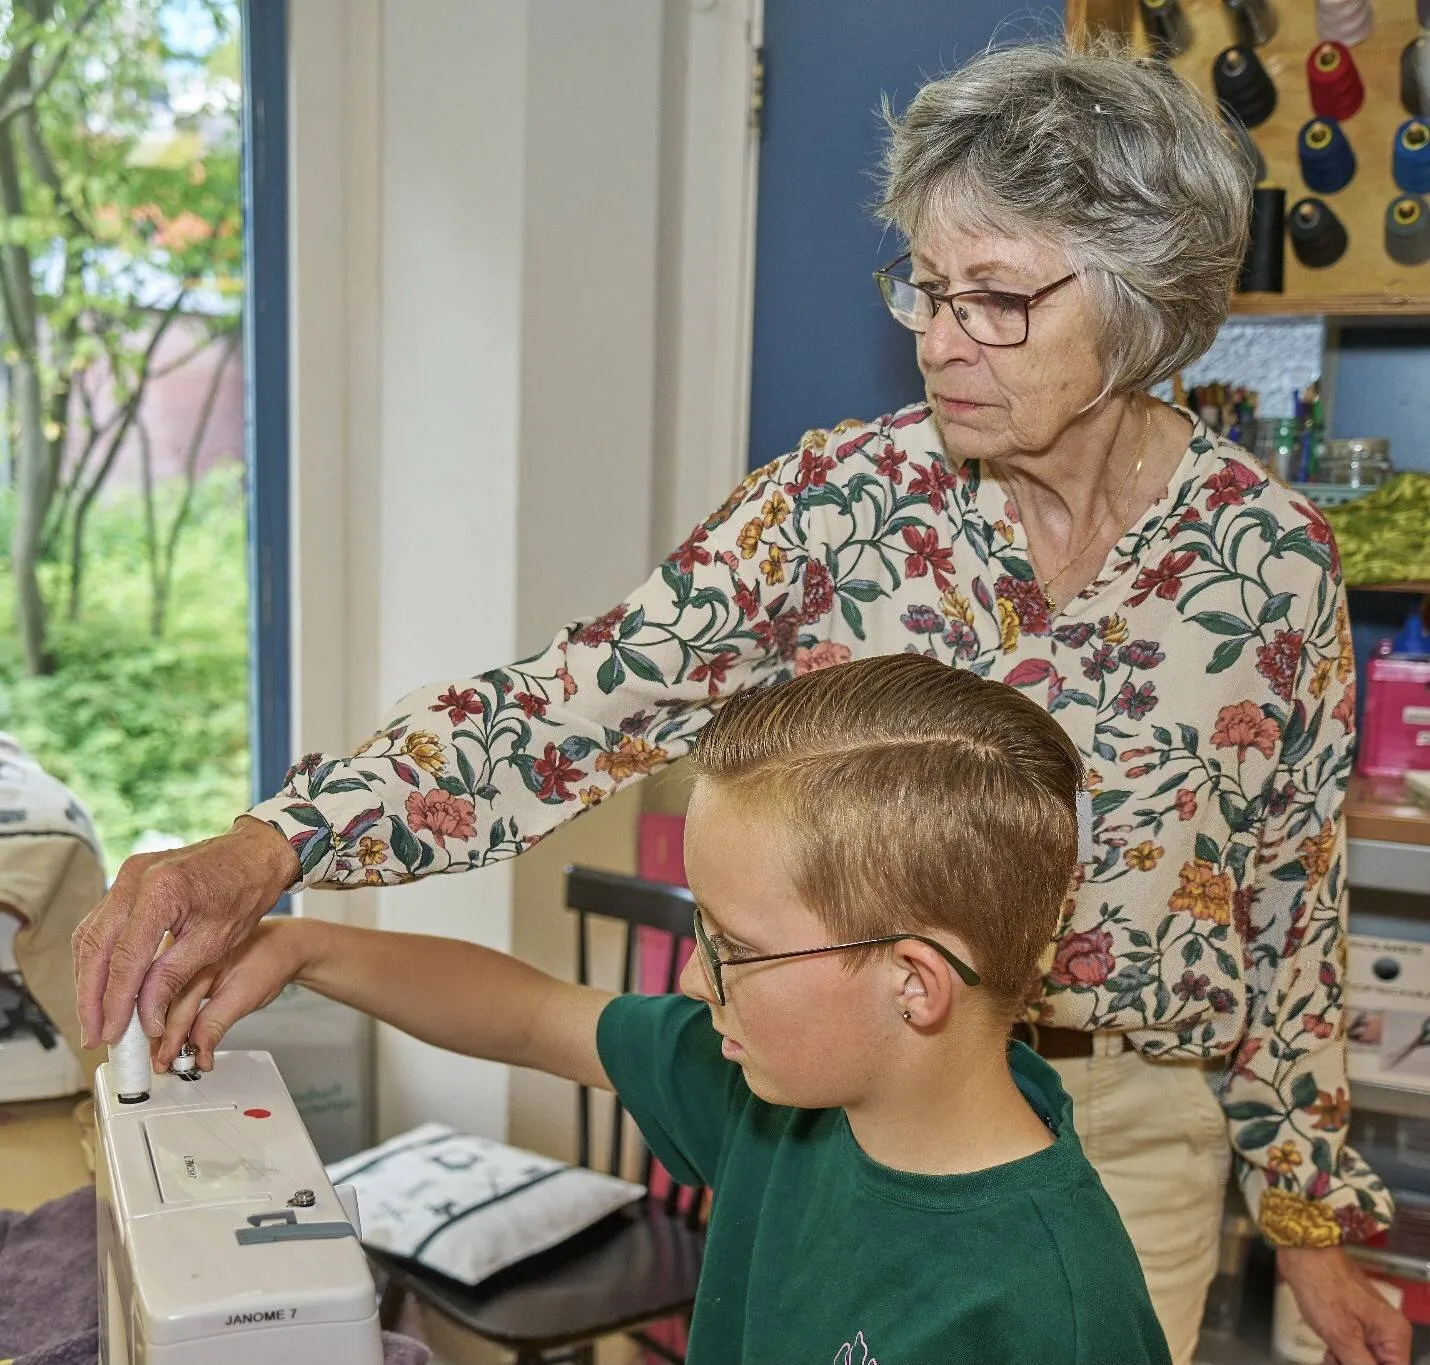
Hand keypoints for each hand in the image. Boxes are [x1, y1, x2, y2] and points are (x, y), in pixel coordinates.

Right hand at [73, 817, 300, 1047]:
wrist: (254, 854)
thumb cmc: (244, 892)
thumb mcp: (213, 942)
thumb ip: (172, 978)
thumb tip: (145, 1017)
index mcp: (161, 892)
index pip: (125, 959)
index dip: (115, 1002)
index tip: (112, 1033)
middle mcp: (135, 879)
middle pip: (95, 947)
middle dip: (90, 997)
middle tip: (94, 1034)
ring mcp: (128, 875)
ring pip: (90, 936)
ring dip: (89, 979)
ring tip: (95, 1018)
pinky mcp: (128, 879)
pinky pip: (101, 923)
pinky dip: (99, 957)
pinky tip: (102, 985)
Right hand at [154, 918, 318, 1070]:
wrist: (283, 947)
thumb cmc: (269, 964)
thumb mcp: (244, 997)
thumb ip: (215, 1023)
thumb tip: (198, 1052)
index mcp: (198, 958)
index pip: (176, 1002)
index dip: (169, 1033)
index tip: (168, 1058)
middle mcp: (187, 959)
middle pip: (165, 1004)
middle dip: (160, 1036)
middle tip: (161, 1064)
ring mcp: (186, 965)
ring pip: (166, 1004)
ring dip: (162, 1032)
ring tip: (162, 1058)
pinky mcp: (188, 974)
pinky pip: (174, 999)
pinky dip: (172, 1021)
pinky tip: (171, 1040)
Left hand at [1278, 1245, 1411, 1364]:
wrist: (1302, 1252)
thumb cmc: (1321, 1281)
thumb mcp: (1341, 1336)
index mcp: (1393, 1334)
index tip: (1347, 1364)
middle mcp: (1387, 1330)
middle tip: (1334, 1361)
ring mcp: (1370, 1324)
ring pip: (1365, 1359)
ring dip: (1346, 1362)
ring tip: (1329, 1357)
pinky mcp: (1353, 1319)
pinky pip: (1354, 1347)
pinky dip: (1341, 1354)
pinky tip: (1328, 1353)